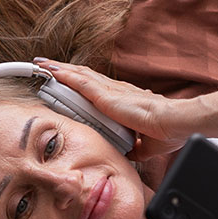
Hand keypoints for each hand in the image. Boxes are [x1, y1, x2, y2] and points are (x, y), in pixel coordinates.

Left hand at [32, 58, 185, 161]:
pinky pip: (79, 81)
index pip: (99, 87)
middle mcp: (117, 91)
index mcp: (125, 101)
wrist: (176, 124)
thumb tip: (128, 154)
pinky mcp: (106, 96)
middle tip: (47, 66)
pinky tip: (50, 70)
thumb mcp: (146, 145)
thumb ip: (134, 148)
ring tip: (42, 64)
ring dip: (59, 68)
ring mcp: (111, 91)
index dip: (83, 82)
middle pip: (85, 76)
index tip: (69, 79)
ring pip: (79, 74)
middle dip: (65, 70)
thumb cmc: (168, 132)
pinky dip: (63, 74)